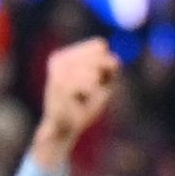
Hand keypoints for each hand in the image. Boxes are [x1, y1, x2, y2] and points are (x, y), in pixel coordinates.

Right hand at [31, 38, 120, 167]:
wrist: (63, 130)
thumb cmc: (83, 106)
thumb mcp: (102, 84)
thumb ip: (110, 69)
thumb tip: (116, 59)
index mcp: (66, 55)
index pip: (100, 45)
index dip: (107, 64)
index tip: (98, 80)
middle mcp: (59, 58)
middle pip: (100, 55)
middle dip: (103, 75)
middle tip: (89, 92)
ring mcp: (58, 70)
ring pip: (95, 70)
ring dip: (96, 88)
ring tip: (83, 97)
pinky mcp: (60, 84)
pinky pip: (90, 84)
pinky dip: (91, 95)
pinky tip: (79, 102)